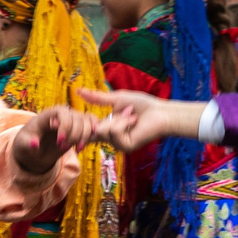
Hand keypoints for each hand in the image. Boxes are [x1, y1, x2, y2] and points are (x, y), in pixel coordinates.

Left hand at [13, 105, 101, 175]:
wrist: (34, 149)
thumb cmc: (27, 144)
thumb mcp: (23, 145)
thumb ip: (27, 144)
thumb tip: (34, 144)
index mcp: (48, 114)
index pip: (62, 113)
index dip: (65, 126)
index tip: (59, 142)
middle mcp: (62, 113)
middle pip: (77, 118)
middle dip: (73, 135)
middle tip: (62, 148)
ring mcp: (72, 118)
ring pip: (87, 121)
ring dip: (84, 137)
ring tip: (76, 149)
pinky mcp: (79, 126)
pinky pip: (92, 123)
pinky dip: (93, 133)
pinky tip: (84, 144)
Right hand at [79, 88, 205, 151]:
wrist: (160, 111)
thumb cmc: (142, 104)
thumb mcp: (115, 98)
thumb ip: (96, 98)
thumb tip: (78, 90)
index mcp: (106, 127)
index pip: (87, 128)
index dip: (85, 121)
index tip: (91, 115)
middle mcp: (110, 137)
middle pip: (93, 129)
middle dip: (110, 117)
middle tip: (128, 111)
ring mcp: (117, 144)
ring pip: (104, 131)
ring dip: (119, 119)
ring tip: (133, 117)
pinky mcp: (125, 147)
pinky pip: (115, 133)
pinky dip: (124, 123)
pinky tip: (135, 122)